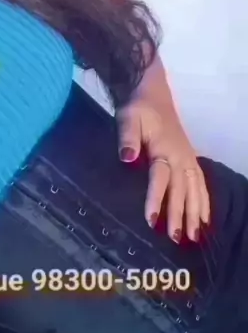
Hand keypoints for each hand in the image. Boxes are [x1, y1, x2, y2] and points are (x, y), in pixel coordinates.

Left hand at [116, 97, 209, 242]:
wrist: (154, 94)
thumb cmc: (138, 109)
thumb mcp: (128, 118)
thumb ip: (128, 138)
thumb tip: (127, 157)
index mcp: (164, 150)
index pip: (160, 178)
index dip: (156, 199)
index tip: (152, 220)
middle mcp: (180, 157)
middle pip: (181, 189)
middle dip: (179, 214)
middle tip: (175, 238)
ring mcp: (188, 159)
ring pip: (194, 190)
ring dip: (194, 213)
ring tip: (193, 236)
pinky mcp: (190, 160)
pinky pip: (201, 184)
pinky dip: (204, 202)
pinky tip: (204, 219)